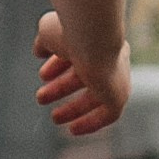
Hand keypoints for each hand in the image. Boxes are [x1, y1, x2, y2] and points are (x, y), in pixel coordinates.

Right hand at [35, 10, 130, 135]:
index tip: (43, 75)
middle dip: (61, 88)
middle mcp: (109, 57)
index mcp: (94, 39)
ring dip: (73, 108)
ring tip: (54, 117)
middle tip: (41, 98)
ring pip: (95, 97)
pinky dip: (92, 122)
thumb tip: (39, 51)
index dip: (57, 65)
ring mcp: (116, 76)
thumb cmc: (70, 28)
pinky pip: (109, 114)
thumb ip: (46, 43)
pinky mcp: (119, 94)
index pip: (76, 55)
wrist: (92, 34)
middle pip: (84, 77)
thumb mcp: (50, 32)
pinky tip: (74, 130)